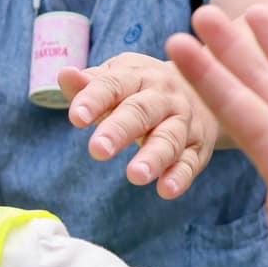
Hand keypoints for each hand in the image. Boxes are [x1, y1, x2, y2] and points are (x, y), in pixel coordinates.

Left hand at [59, 53, 220, 197]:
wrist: (202, 88)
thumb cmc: (142, 88)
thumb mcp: (118, 77)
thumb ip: (89, 83)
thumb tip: (65, 75)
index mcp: (138, 75)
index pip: (113, 85)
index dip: (94, 99)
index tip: (76, 117)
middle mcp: (164, 96)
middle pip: (142, 111)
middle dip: (120, 130)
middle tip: (98, 150)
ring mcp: (184, 121)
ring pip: (169, 138)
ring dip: (153, 157)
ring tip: (135, 176)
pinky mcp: (198, 147)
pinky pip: (190, 162)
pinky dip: (180, 176)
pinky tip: (166, 191)